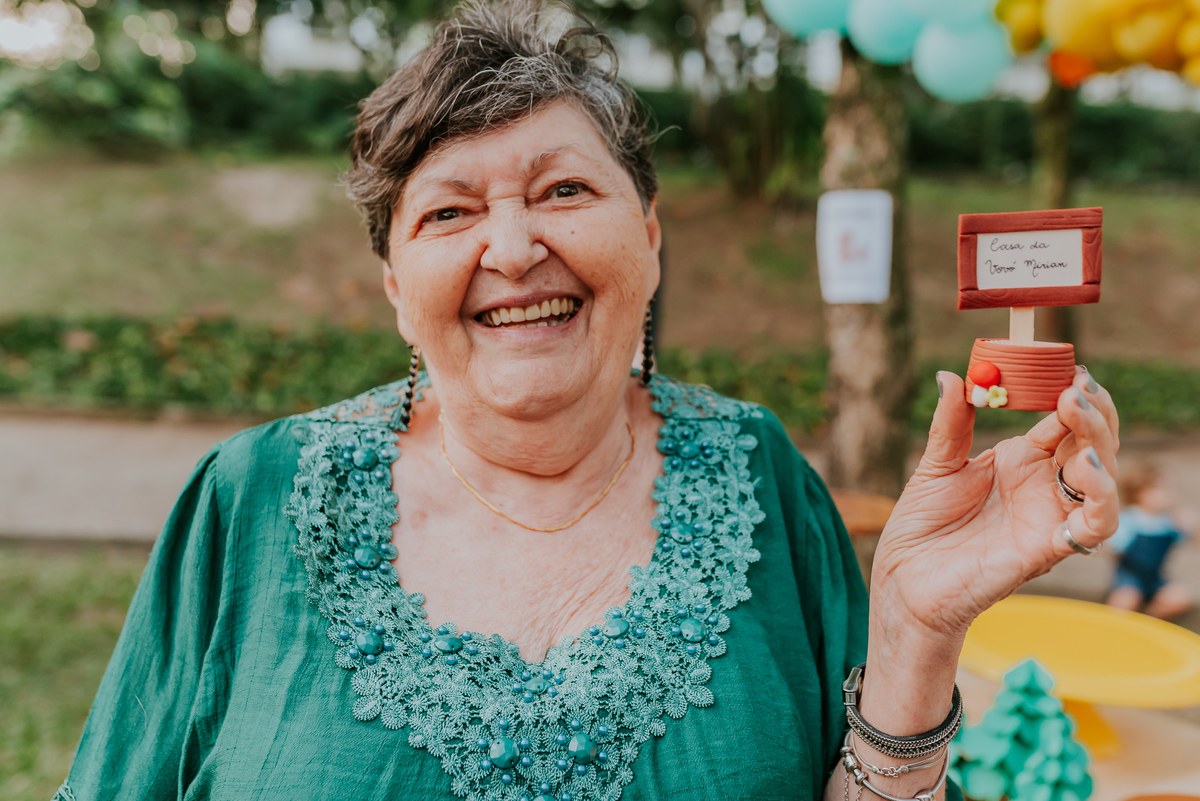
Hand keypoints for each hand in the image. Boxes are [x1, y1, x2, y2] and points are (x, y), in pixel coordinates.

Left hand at [871, 366, 1120, 645]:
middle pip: (1093, 444)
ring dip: (1101, 446)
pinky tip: (1088, 471)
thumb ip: (950, 423)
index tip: (1070, 370)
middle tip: (1074, 389)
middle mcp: (1043, 486)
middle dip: (1093, 413)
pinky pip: (1095, 526)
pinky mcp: (1047, 548)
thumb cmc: (921, 527)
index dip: (1073, 395)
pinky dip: (1102, 499)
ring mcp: (1049, 516)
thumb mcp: (935, 466)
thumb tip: (951, 375)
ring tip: (1077, 417)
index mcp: (1022, 460)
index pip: (1065, 420)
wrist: (904, 579)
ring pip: (1103, 480)